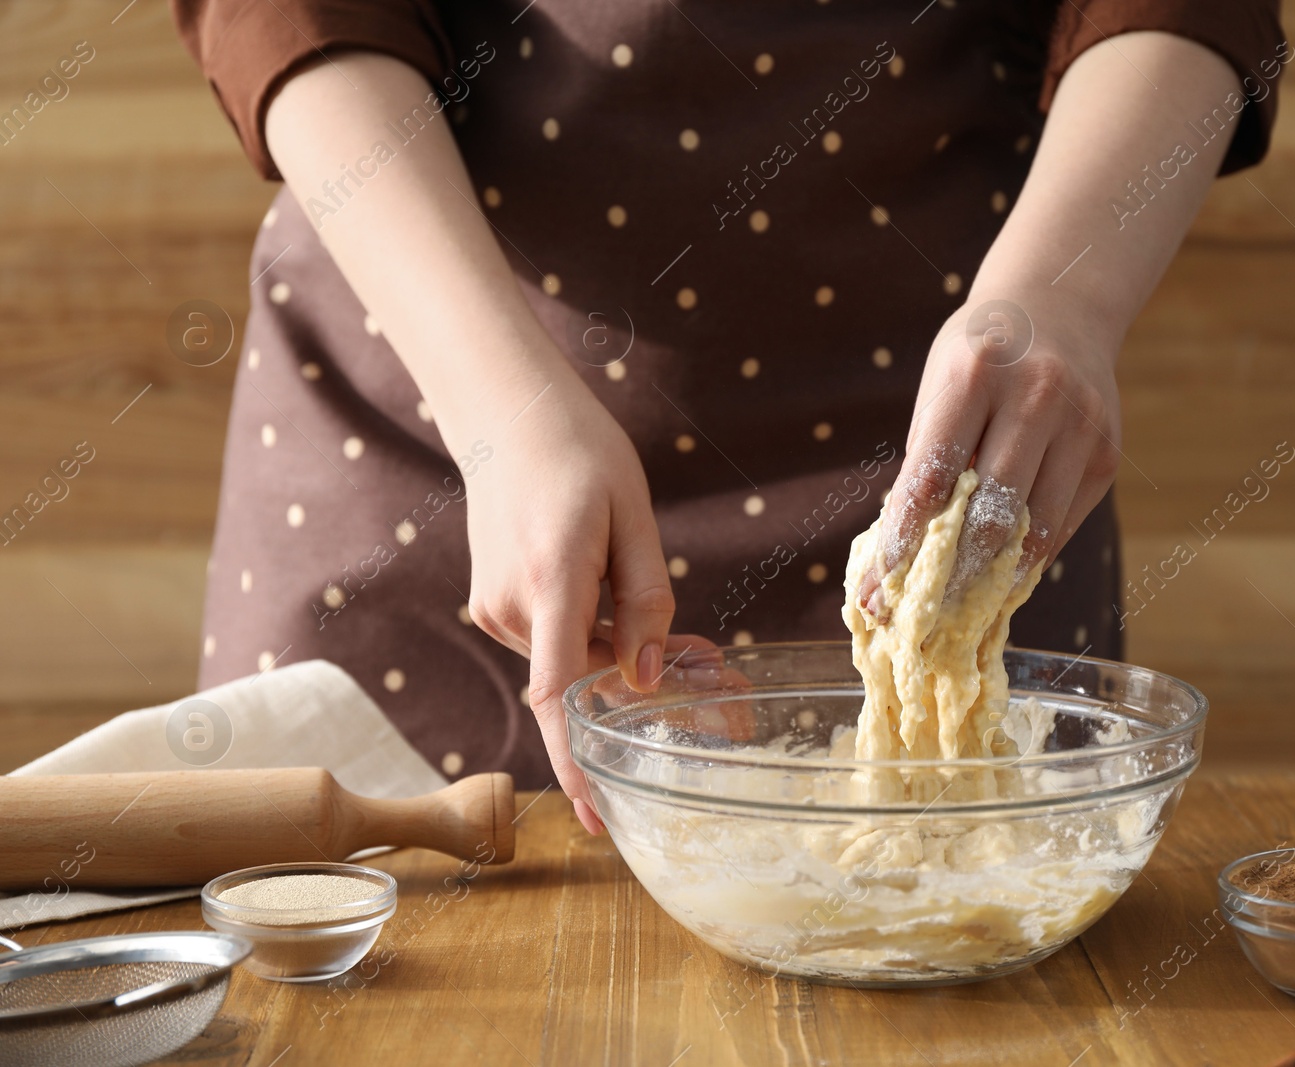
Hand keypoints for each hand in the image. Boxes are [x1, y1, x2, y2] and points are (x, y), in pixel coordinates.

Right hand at [458, 371, 677, 833]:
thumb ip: (646, 599)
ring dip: (623, 660)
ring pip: (571, 661)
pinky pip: (555, 640)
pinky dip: (596, 639)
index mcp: (551, 580)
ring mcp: (496, 608)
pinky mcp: (496, 604)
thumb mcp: (634, 517)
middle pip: (582, 680)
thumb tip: (645, 680)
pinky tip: (629, 611)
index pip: (558, 694)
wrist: (508, 412)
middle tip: (712, 674)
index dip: (576, 762)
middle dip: (641, 693)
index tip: (595, 816)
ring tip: (684, 639)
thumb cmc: (581, 454)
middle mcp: (512, 606)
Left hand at [857, 294, 1121, 613]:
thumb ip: (927, 462)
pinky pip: (1062, 524)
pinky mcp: (1107, 454)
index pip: (933, 475)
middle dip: (951, 572)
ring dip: (992, 578)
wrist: (1062, 306)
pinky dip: (1027, 557)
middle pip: (990, 511)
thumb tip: (901, 555)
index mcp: (975, 375)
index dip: (905, 539)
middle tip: (918, 616)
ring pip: (1033, 528)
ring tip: (956, 611)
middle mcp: (1035, 397)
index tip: (879, 587)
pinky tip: (1000, 579)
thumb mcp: (941, 387)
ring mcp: (1080, 426)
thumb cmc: (979, 357)